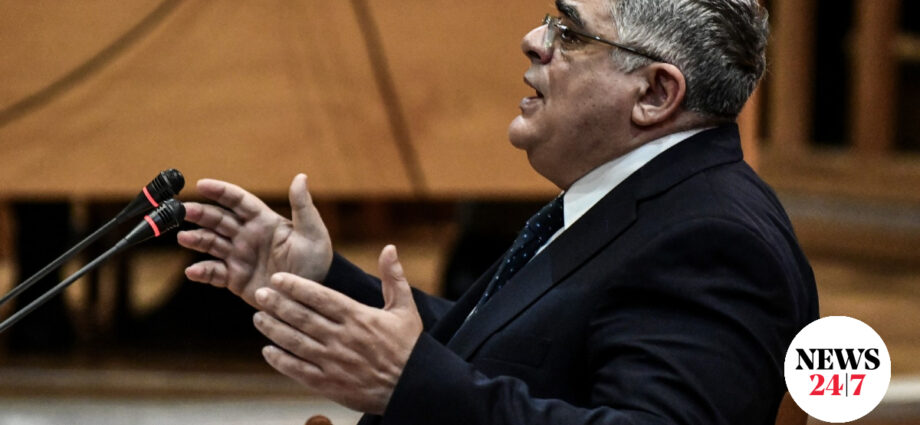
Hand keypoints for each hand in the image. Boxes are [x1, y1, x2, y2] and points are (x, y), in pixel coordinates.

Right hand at [176, 174, 332, 306]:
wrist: (310, 295)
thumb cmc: (316, 260)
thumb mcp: (312, 233)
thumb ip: (303, 206)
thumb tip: (301, 177)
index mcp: (264, 221)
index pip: (238, 201)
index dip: (220, 192)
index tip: (201, 184)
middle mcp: (248, 236)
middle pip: (218, 220)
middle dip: (200, 214)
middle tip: (183, 211)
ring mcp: (239, 256)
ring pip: (211, 243)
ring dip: (196, 239)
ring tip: (183, 237)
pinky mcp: (235, 278)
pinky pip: (214, 273)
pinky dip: (202, 272)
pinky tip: (193, 271)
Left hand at [253, 245, 422, 413]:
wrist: (413, 387)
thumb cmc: (408, 346)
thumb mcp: (406, 309)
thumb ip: (394, 278)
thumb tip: (389, 248)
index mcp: (359, 317)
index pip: (320, 297)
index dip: (296, 286)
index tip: (278, 279)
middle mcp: (342, 338)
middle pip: (302, 317)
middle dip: (278, 304)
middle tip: (260, 294)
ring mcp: (333, 362)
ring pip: (295, 342)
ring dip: (274, 329)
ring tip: (258, 318)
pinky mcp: (329, 384)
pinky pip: (299, 370)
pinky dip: (281, 360)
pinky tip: (268, 351)